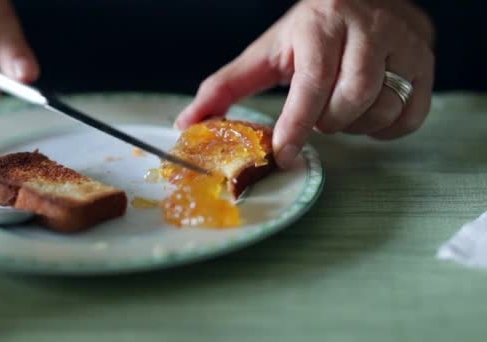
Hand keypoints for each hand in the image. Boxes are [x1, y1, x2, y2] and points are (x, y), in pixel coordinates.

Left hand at [175, 0, 434, 168]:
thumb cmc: (307, 33)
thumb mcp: (264, 52)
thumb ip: (224, 87)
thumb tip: (186, 123)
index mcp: (320, 25)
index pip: (312, 82)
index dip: (297, 124)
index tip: (284, 154)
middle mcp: (367, 28)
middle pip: (352, 99)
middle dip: (327, 122)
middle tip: (318, 114)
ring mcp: (404, 41)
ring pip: (384, 108)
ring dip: (356, 125)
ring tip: (340, 109)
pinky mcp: (426, 58)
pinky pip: (411, 114)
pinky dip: (386, 128)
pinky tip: (368, 114)